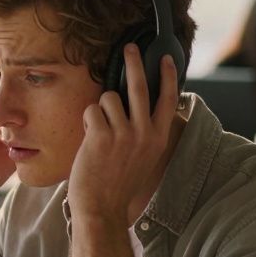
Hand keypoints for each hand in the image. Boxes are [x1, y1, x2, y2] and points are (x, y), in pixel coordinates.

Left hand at [68, 46, 179, 221]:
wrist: (102, 209)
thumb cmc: (118, 184)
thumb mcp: (143, 158)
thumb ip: (144, 133)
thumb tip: (139, 106)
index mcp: (158, 138)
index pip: (168, 100)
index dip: (167, 76)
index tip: (166, 58)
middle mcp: (145, 133)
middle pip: (140, 86)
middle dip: (134, 62)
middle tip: (130, 47)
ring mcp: (124, 133)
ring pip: (109, 98)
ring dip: (99, 110)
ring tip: (98, 133)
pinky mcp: (102, 135)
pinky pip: (91, 110)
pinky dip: (87, 121)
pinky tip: (89, 140)